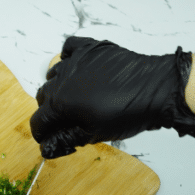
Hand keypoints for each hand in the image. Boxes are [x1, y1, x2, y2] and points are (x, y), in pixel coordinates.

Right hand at [31, 36, 194, 157]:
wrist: (155, 88)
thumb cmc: (128, 113)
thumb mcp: (95, 134)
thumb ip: (67, 138)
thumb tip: (48, 147)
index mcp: (61, 102)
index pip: (38, 120)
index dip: (42, 134)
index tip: (49, 139)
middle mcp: (63, 78)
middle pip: (44, 96)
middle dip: (50, 111)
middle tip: (66, 122)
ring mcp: (77, 60)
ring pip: (55, 73)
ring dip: (58, 87)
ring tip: (74, 99)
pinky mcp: (92, 49)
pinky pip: (70, 48)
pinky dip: (68, 57)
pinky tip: (77, 69)